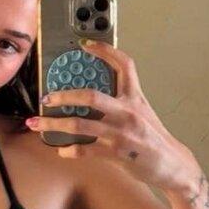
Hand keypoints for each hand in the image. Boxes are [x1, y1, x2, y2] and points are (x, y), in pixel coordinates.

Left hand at [25, 39, 199, 190]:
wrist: (171, 164)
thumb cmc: (153, 138)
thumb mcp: (142, 111)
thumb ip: (122, 100)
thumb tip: (95, 94)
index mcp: (135, 97)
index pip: (124, 65)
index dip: (105, 51)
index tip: (85, 44)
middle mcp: (127, 112)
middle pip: (91, 96)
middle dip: (63, 96)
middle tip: (46, 97)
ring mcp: (121, 133)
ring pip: (80, 125)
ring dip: (54, 124)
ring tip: (37, 124)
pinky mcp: (117, 153)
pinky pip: (86, 150)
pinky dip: (71, 151)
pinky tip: (62, 150)